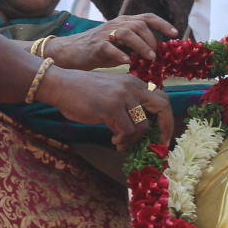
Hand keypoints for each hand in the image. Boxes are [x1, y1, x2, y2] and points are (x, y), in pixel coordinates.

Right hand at [36, 67, 173, 149]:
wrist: (61, 86)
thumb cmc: (83, 92)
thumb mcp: (112, 93)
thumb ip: (129, 104)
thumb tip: (144, 129)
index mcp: (134, 83)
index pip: (161, 99)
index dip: (166, 119)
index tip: (163, 136)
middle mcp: (132, 87)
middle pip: (162, 107)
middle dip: (165, 128)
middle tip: (159, 144)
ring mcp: (122, 96)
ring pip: (143, 126)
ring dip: (133, 140)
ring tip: (121, 142)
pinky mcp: (111, 108)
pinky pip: (126, 132)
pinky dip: (122, 140)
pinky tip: (113, 140)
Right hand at [45, 14, 178, 70]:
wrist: (69, 53)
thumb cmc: (96, 51)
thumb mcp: (120, 47)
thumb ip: (135, 48)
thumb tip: (155, 56)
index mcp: (123, 23)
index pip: (147, 17)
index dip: (162, 24)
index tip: (175, 33)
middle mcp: (115, 25)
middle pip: (139, 24)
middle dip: (151, 39)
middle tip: (156, 55)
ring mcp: (105, 34)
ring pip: (127, 32)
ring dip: (141, 45)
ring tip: (149, 58)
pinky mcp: (95, 45)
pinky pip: (109, 46)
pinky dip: (120, 53)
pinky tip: (127, 62)